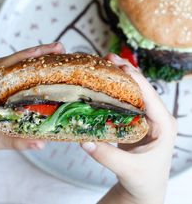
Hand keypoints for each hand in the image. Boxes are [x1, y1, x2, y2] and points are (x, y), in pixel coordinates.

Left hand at [0, 42, 64, 153]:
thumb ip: (17, 142)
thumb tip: (42, 143)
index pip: (8, 65)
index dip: (30, 56)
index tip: (51, 51)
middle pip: (11, 58)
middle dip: (37, 52)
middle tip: (59, 49)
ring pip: (10, 60)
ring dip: (32, 56)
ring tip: (54, 54)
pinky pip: (8, 66)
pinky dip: (24, 64)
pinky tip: (39, 64)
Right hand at [81, 54, 176, 203]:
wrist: (145, 188)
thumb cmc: (144, 180)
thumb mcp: (128, 169)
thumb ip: (107, 156)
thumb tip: (84, 140)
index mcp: (163, 125)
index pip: (150, 95)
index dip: (135, 78)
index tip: (119, 65)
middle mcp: (156, 117)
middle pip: (141, 88)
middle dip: (126, 72)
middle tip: (108, 58)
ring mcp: (146, 117)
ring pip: (133, 92)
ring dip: (119, 78)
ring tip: (105, 65)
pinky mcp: (135, 120)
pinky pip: (125, 101)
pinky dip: (114, 91)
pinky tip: (103, 85)